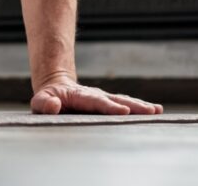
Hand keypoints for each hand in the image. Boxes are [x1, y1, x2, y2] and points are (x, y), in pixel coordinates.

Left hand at [31, 75, 163, 114]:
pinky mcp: (109, 103)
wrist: (56, 87)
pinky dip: (140, 108)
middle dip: (133, 106)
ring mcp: (104, 99)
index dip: (109, 106)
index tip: (124, 111)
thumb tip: (53, 104)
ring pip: (124, 101)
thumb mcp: (40, 100)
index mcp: (80, 96)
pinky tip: (156, 112)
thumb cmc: (47, 98)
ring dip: (140, 106)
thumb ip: (44, 103)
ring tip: (157, 111)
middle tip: (150, 111)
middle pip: (116, 100)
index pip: (96, 102)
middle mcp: (96, 95)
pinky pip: (126, 105)